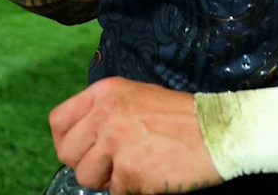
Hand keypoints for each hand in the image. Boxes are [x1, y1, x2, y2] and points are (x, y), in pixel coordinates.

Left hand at [49, 77, 222, 194]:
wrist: (220, 131)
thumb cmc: (181, 118)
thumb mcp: (136, 98)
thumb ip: (105, 113)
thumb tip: (82, 139)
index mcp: (104, 93)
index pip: (58, 121)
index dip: (66, 141)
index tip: (80, 151)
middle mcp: (105, 114)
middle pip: (67, 152)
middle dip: (86, 164)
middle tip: (110, 165)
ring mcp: (116, 142)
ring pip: (85, 176)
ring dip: (107, 180)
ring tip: (134, 167)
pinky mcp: (130, 171)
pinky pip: (114, 191)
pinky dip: (131, 189)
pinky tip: (151, 174)